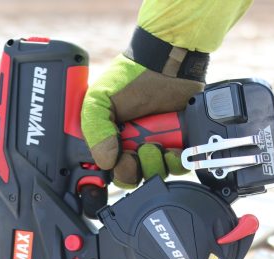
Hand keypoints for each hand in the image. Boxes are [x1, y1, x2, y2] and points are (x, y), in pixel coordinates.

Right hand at [81, 53, 203, 188]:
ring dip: (156, 164)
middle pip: (132, 177)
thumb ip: (95, 132)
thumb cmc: (131, 78)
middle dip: (136, 167)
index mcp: (109, 140)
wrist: (168, 65)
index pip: (108, 171)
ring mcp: (155, 147)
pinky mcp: (177, 145)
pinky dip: (176, 162)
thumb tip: (107, 162)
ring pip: (155, 175)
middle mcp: (131, 147)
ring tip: (157, 144)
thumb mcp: (99, 100)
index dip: (115, 170)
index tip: (121, 157)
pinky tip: (173, 148)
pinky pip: (178, 168)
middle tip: (140, 148)